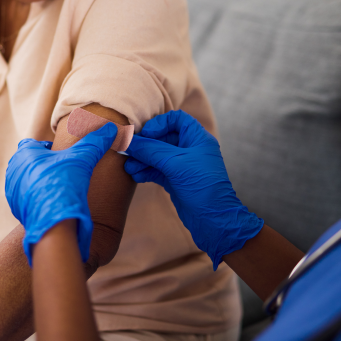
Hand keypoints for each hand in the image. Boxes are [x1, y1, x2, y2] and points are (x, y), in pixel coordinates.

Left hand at [6, 123, 117, 265]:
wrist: (54, 222)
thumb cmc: (64, 184)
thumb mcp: (83, 159)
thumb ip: (95, 142)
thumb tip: (111, 128)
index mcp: (25, 153)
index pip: (35, 143)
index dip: (50, 148)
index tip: (64, 156)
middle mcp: (14, 169)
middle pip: (31, 161)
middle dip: (46, 165)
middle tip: (65, 172)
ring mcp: (13, 190)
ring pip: (29, 179)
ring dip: (42, 181)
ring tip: (60, 188)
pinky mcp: (16, 207)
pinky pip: (28, 197)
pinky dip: (39, 197)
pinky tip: (55, 201)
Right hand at [125, 110, 263, 269]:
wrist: (213, 221)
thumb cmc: (202, 187)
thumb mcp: (174, 164)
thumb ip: (150, 150)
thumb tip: (128, 141)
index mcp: (197, 138)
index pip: (176, 119)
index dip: (159, 124)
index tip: (146, 135)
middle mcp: (190, 149)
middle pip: (162, 138)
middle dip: (145, 145)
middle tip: (128, 151)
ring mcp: (182, 166)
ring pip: (157, 156)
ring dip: (142, 159)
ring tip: (128, 167)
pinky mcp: (176, 181)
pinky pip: (157, 170)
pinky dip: (145, 171)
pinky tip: (135, 176)